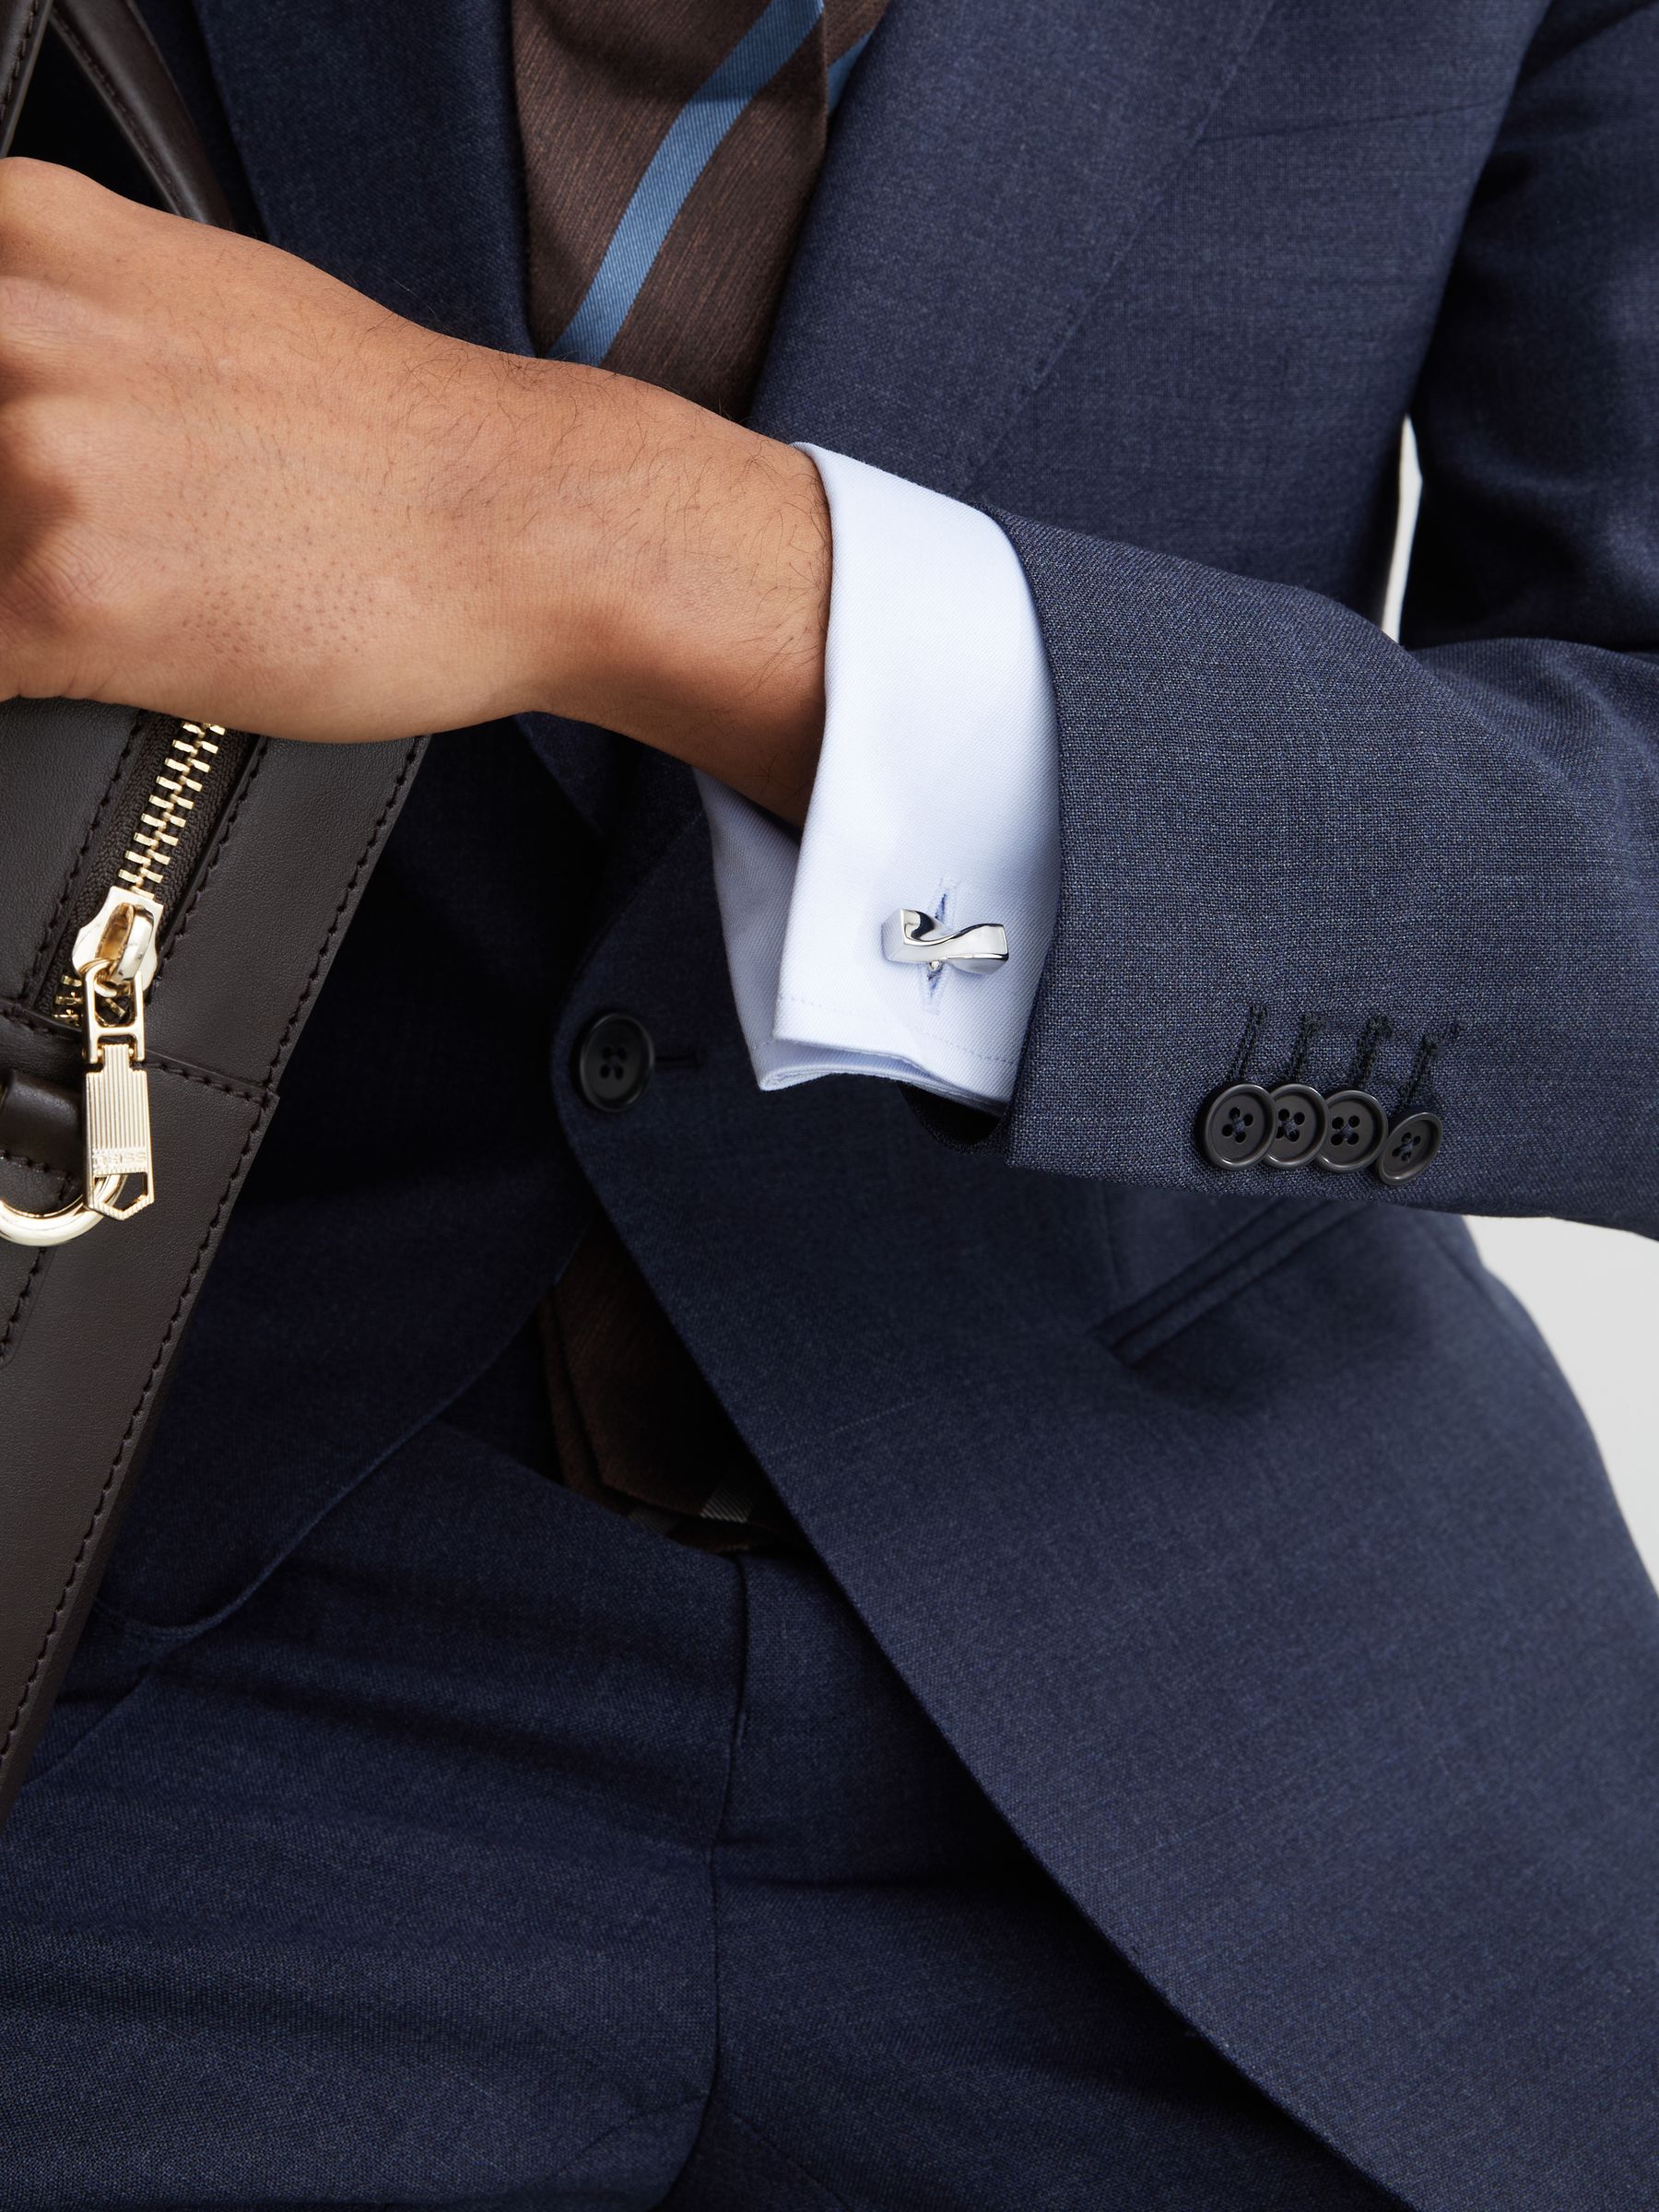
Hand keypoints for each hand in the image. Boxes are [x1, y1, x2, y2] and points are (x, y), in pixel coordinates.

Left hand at [0, 161, 830, 821]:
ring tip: (154, 606)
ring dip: (36, 602)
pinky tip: (135, 667)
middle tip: (135, 548)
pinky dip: (43, 683)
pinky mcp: (64, 597)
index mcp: (28, 234)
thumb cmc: (389, 437)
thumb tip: (15, 410)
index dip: (3, 450)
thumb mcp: (194, 302)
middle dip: (18, 533)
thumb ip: (68, 332)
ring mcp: (34, 460)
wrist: (524, 525)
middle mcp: (12, 326)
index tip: (46, 501)